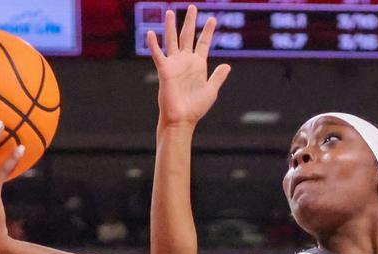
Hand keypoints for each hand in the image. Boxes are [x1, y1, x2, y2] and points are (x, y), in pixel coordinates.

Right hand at [149, 5, 230, 127]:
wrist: (182, 119)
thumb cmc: (195, 108)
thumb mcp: (211, 91)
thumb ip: (218, 77)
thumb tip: (227, 65)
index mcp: (198, 65)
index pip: (203, 43)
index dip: (208, 31)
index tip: (212, 18)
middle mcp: (185, 61)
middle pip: (187, 36)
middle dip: (190, 21)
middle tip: (193, 6)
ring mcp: (174, 64)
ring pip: (172, 40)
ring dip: (171, 26)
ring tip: (170, 12)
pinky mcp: (164, 70)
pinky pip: (158, 54)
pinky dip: (153, 44)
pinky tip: (150, 33)